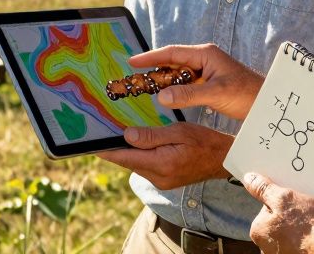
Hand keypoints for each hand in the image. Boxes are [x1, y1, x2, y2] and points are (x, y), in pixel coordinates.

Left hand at [96, 123, 232, 189]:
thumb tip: (127, 136)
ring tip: (116, 136)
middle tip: (102, 134)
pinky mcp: (165, 180)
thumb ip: (152, 136)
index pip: (126, 158)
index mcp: (162, 164)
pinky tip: (137, 144)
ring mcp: (162, 181)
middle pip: (129, 162)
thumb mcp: (179, 132)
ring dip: (128, 153)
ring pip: (136, 165)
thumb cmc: (204, 141)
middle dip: (116, 150)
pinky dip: (139, 156)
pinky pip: (146, 167)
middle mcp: (159, 177)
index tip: (91, 146)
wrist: (223, 159)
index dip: (107, 152)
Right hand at [130, 43, 263, 119]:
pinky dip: (174, 90)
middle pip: (172, 62)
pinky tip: (166, 98)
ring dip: (164, 82)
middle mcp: (204, 59)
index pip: (172, 53)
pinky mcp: (209, 83)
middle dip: (153, 70)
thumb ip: (188, 94)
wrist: (267, 103)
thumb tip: (161, 97)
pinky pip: (186, 84)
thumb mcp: (216, 93)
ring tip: (145, 89)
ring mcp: (206, 71)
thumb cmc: (247, 94)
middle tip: (134, 80)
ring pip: (178, 74)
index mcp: (205, 54)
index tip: (132, 61)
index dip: (151, 56)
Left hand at [242, 173, 313, 252]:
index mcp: (258, 230)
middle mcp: (265, 246)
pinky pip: (298, 243)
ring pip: (288, 234)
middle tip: (305, 213)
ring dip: (298, 229)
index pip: (266, 209)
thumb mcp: (284, 199)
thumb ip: (264, 189)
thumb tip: (249, 179)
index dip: (281, 202)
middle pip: (277, 223)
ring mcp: (280, 253)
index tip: (292, 201)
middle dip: (289, 217)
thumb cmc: (307, 227)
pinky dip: (305, 239)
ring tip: (312, 224)